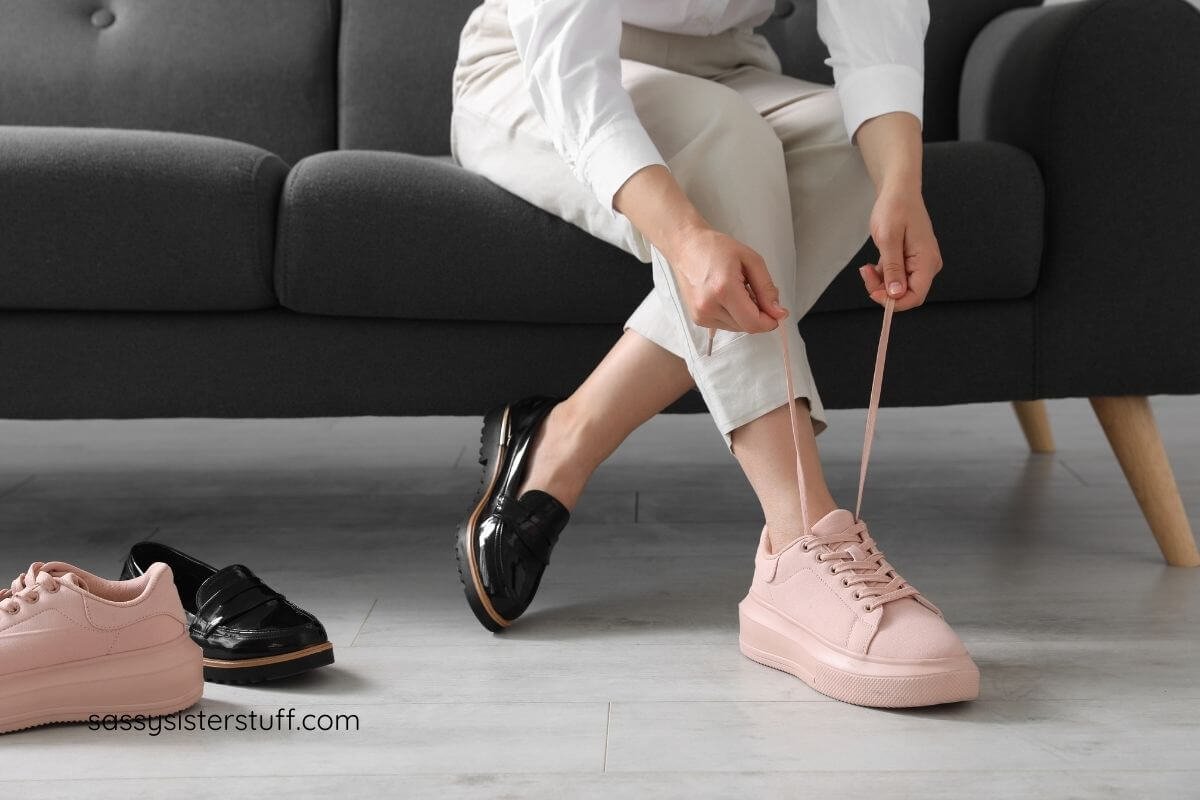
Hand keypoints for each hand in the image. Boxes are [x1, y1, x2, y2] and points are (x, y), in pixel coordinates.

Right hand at [667, 222, 787, 333]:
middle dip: (758, 314)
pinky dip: (734, 314)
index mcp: (723, 290)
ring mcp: (701, 315)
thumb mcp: (751, 260)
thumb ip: (767, 288)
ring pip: (738, 328)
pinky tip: (728, 297)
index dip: (770, 321)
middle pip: (747, 327)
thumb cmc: (717, 248)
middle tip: (755, 292)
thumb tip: (779, 313)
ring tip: (739, 291)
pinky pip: (726, 325)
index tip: (778, 311)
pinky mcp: (698, 319)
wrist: (686, 247)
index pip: (753, 322)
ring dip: (746, 315)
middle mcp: (709, 307)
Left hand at [857, 187, 942, 311]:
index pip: (915, 297)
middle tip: (866, 273)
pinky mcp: (909, 261)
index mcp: (927, 262)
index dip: (894, 301)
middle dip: (883, 290)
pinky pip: (895, 278)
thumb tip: (895, 293)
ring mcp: (919, 264)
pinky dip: (882, 276)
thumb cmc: (895, 208)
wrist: (898, 191)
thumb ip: (893, 267)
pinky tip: (872, 265)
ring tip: (867, 267)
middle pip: (906, 294)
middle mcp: (927, 266)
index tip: (874, 292)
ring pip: (898, 287)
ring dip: (880, 283)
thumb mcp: (889, 238)